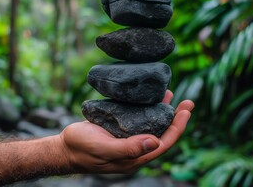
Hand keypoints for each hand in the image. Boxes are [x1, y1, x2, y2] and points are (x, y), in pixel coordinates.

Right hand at [59, 90, 193, 173]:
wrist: (64, 147)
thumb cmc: (81, 149)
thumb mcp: (103, 148)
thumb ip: (128, 148)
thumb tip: (155, 142)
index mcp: (134, 157)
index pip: (164, 143)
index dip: (177, 128)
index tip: (186, 110)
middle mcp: (135, 149)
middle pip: (162, 134)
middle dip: (176, 119)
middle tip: (187, 102)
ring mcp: (127, 140)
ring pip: (151, 126)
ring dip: (163, 112)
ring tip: (170, 95)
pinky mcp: (120, 131)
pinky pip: (138, 120)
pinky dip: (146, 108)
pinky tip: (148, 98)